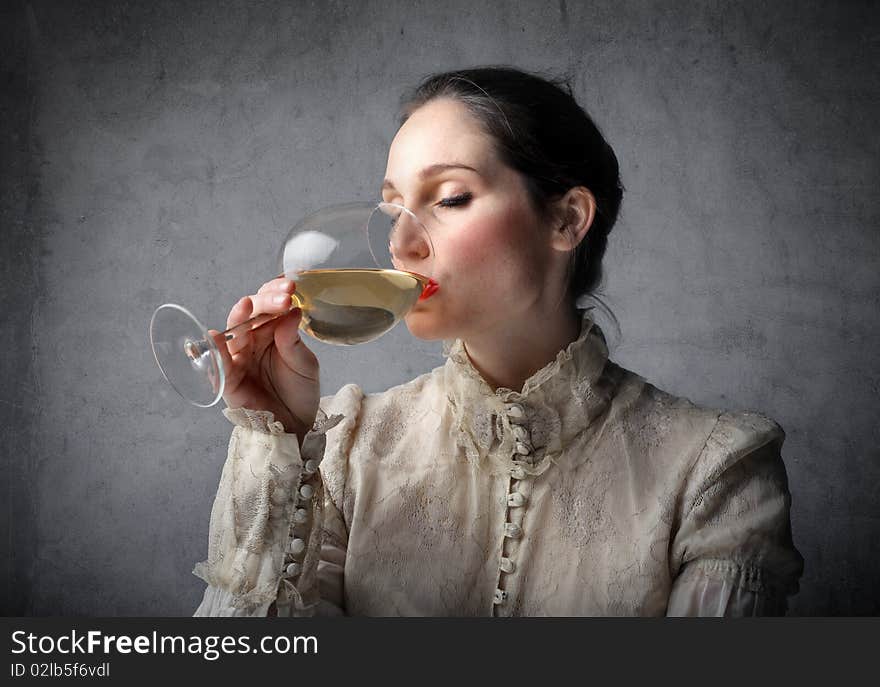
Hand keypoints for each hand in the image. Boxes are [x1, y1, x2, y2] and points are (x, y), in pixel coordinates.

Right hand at [210, 277, 319, 440]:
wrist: (296, 424)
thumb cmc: (300, 392)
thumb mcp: (305, 364)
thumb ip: (293, 340)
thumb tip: (292, 311)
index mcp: (271, 330)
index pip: (268, 304)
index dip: (276, 293)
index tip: (290, 287)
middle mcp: (251, 340)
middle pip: (250, 312)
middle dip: (265, 301)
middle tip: (283, 296)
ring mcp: (238, 358)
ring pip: (234, 331)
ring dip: (241, 316)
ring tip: (248, 305)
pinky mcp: (228, 379)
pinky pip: (219, 363)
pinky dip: (216, 350)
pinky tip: (216, 336)